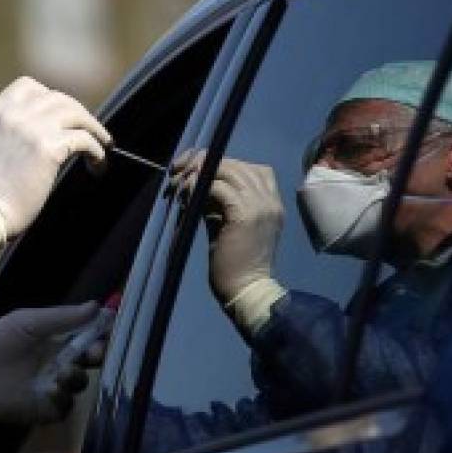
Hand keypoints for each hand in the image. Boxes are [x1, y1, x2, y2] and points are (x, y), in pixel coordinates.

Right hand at [0, 77, 110, 238]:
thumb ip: (9, 133)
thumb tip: (42, 134)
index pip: (27, 87)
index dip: (49, 98)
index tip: (61, 116)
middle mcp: (12, 114)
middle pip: (57, 98)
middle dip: (77, 113)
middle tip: (88, 130)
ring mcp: (31, 128)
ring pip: (75, 113)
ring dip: (93, 128)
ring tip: (102, 144)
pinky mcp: (48, 148)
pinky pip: (84, 139)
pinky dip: (96, 150)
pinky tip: (97, 163)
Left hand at [0, 303, 110, 424]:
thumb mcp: (27, 323)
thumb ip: (62, 317)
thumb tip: (97, 305)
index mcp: (55, 341)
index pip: (86, 336)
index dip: (100, 333)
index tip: (111, 327)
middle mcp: (57, 363)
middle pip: (90, 361)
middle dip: (96, 355)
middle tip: (93, 352)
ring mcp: (52, 388)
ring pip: (80, 384)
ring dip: (76, 376)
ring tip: (62, 371)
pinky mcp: (43, 410)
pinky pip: (65, 407)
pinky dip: (62, 399)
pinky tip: (51, 390)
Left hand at [169, 152, 283, 302]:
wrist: (246, 289)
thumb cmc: (234, 262)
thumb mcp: (227, 223)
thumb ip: (218, 201)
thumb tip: (195, 181)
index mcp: (272, 202)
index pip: (252, 168)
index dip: (223, 163)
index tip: (195, 169)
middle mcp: (270, 200)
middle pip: (238, 165)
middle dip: (205, 163)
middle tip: (179, 171)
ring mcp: (261, 206)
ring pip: (229, 170)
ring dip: (200, 172)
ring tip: (180, 182)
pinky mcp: (245, 215)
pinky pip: (219, 187)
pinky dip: (199, 185)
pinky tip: (185, 193)